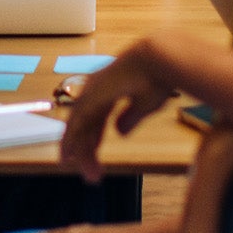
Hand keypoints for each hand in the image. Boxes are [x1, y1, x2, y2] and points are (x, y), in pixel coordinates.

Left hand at [58, 47, 176, 183]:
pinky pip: (77, 123)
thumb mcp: (145, 105)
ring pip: (79, 126)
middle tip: (90, 171)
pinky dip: (72, 141)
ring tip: (83, 171)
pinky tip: (70, 156)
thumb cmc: (159, 77)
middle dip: (87, 148)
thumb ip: (130, 119)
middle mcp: (97, 89)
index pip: (96, 118)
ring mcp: (92, 90)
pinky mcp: (92, 96)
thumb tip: (119, 133)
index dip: (93, 137)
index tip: (92, 153)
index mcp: (111, 89)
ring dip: (80, 150)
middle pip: (86, 123)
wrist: (161, 60)